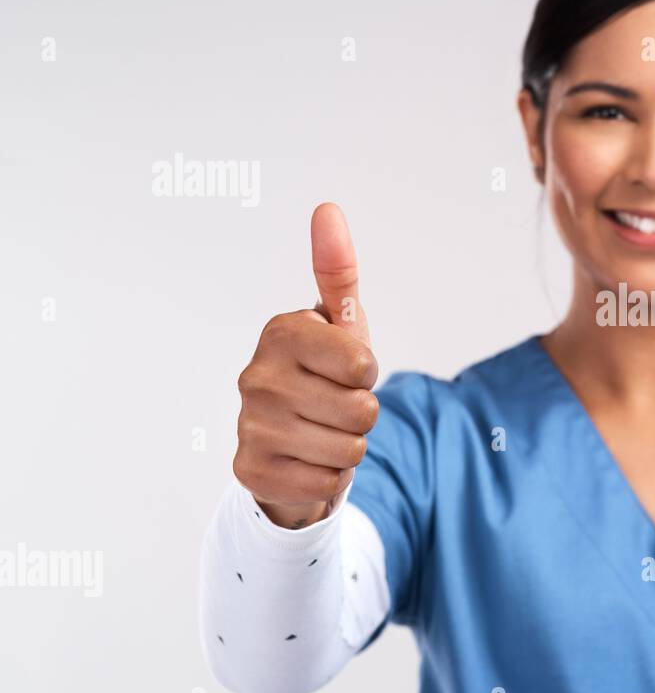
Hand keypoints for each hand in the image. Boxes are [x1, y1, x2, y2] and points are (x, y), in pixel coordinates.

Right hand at [232, 203, 379, 527]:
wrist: (291, 444)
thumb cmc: (323, 375)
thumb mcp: (340, 326)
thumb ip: (337, 272)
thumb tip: (327, 209)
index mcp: (281, 332)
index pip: (363, 364)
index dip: (367, 374)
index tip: (346, 370)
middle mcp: (255, 376)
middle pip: (361, 411)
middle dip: (362, 415)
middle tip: (335, 407)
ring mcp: (249, 426)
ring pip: (348, 450)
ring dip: (348, 448)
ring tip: (323, 433)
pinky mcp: (250, 472)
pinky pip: (327, 483)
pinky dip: (329, 478)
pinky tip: (307, 461)